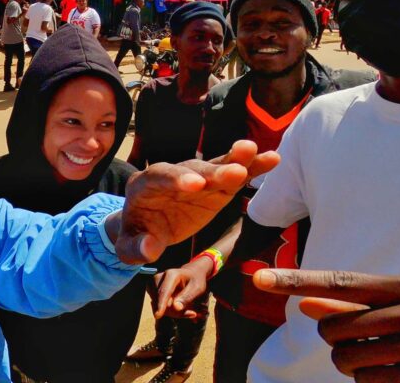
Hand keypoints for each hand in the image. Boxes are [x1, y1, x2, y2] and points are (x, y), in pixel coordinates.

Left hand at [114, 140, 278, 264]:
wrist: (146, 229)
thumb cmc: (136, 236)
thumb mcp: (127, 247)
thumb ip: (136, 248)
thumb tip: (151, 248)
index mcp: (144, 186)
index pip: (160, 177)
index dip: (177, 179)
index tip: (196, 185)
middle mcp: (172, 176)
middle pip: (192, 169)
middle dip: (213, 172)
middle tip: (236, 172)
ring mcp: (195, 179)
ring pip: (215, 167)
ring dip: (235, 160)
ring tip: (254, 151)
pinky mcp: (214, 187)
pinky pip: (233, 176)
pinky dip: (251, 167)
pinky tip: (271, 158)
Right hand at [154, 257, 211, 318]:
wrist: (190, 274)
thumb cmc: (195, 281)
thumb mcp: (197, 288)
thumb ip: (187, 297)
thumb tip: (176, 307)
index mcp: (172, 275)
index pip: (164, 292)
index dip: (161, 304)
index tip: (158, 316)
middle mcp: (159, 277)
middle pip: (161, 302)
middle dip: (175, 312)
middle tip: (193, 313)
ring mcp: (153, 283)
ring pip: (158, 306)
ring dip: (172, 312)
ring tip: (185, 307)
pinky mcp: (150, 289)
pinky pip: (156, 306)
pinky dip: (167, 310)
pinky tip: (176, 305)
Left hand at [252, 269, 399, 381]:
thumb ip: (356, 304)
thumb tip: (305, 302)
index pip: (341, 281)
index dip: (297, 281)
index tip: (260, 278)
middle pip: (338, 327)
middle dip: (333, 340)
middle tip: (349, 343)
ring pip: (354, 361)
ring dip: (352, 366)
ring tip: (373, 360)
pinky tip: (393, 376)